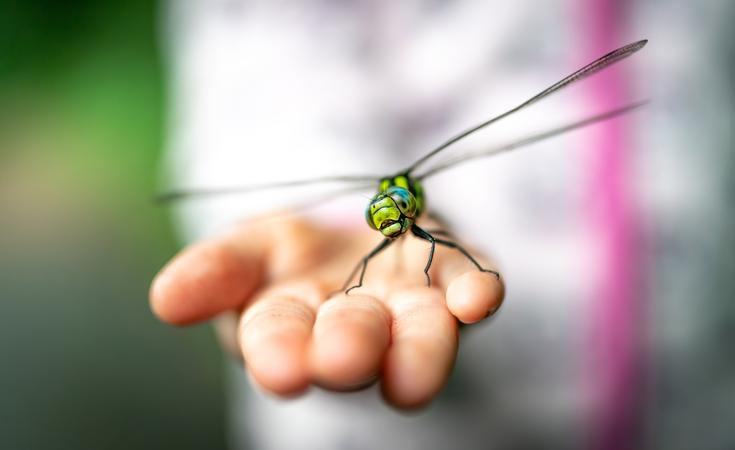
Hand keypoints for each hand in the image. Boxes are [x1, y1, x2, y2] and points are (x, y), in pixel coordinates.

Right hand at [150, 214, 503, 408]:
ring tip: (415, 371)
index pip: (279, 340)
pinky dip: (478, 293)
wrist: (364, 227)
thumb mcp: (247, 249)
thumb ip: (215, 272)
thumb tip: (167, 299)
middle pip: (354, 342)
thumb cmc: (296, 255)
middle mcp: (358, 325)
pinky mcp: (459, 275)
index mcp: (294, 324)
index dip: (280, 353)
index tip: (281, 370)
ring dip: (420, 349)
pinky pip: (473, 287)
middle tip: (344, 360)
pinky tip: (479, 295)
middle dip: (349, 350)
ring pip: (421, 334)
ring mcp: (414, 304)